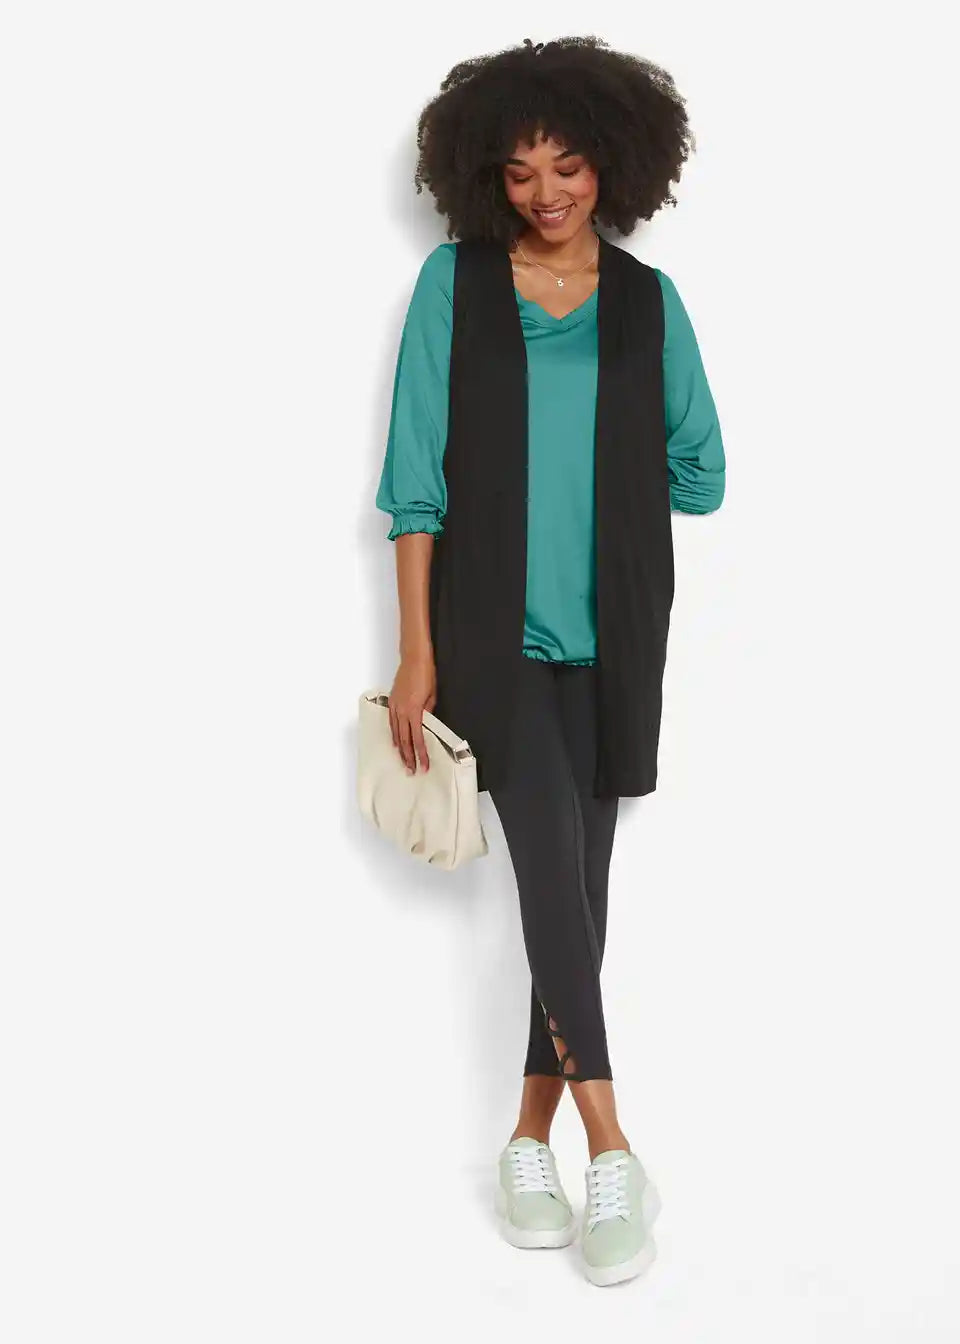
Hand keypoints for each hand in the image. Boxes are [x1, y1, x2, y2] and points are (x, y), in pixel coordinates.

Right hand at [388, 656, 436, 774]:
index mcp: (414, 711)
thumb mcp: (432, 696)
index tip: (423, 765)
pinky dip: (394, 734)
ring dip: (400, 749)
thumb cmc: (426, 674)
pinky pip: (391, 723)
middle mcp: (402, 711)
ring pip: (396, 733)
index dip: (421, 754)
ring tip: (403, 761)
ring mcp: (395, 706)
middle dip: (408, 757)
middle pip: (404, 740)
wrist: (414, 659)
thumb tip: (425, 724)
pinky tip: (395, 742)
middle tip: (412, 771)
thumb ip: (428, 713)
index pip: (417, 738)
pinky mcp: (392, 701)